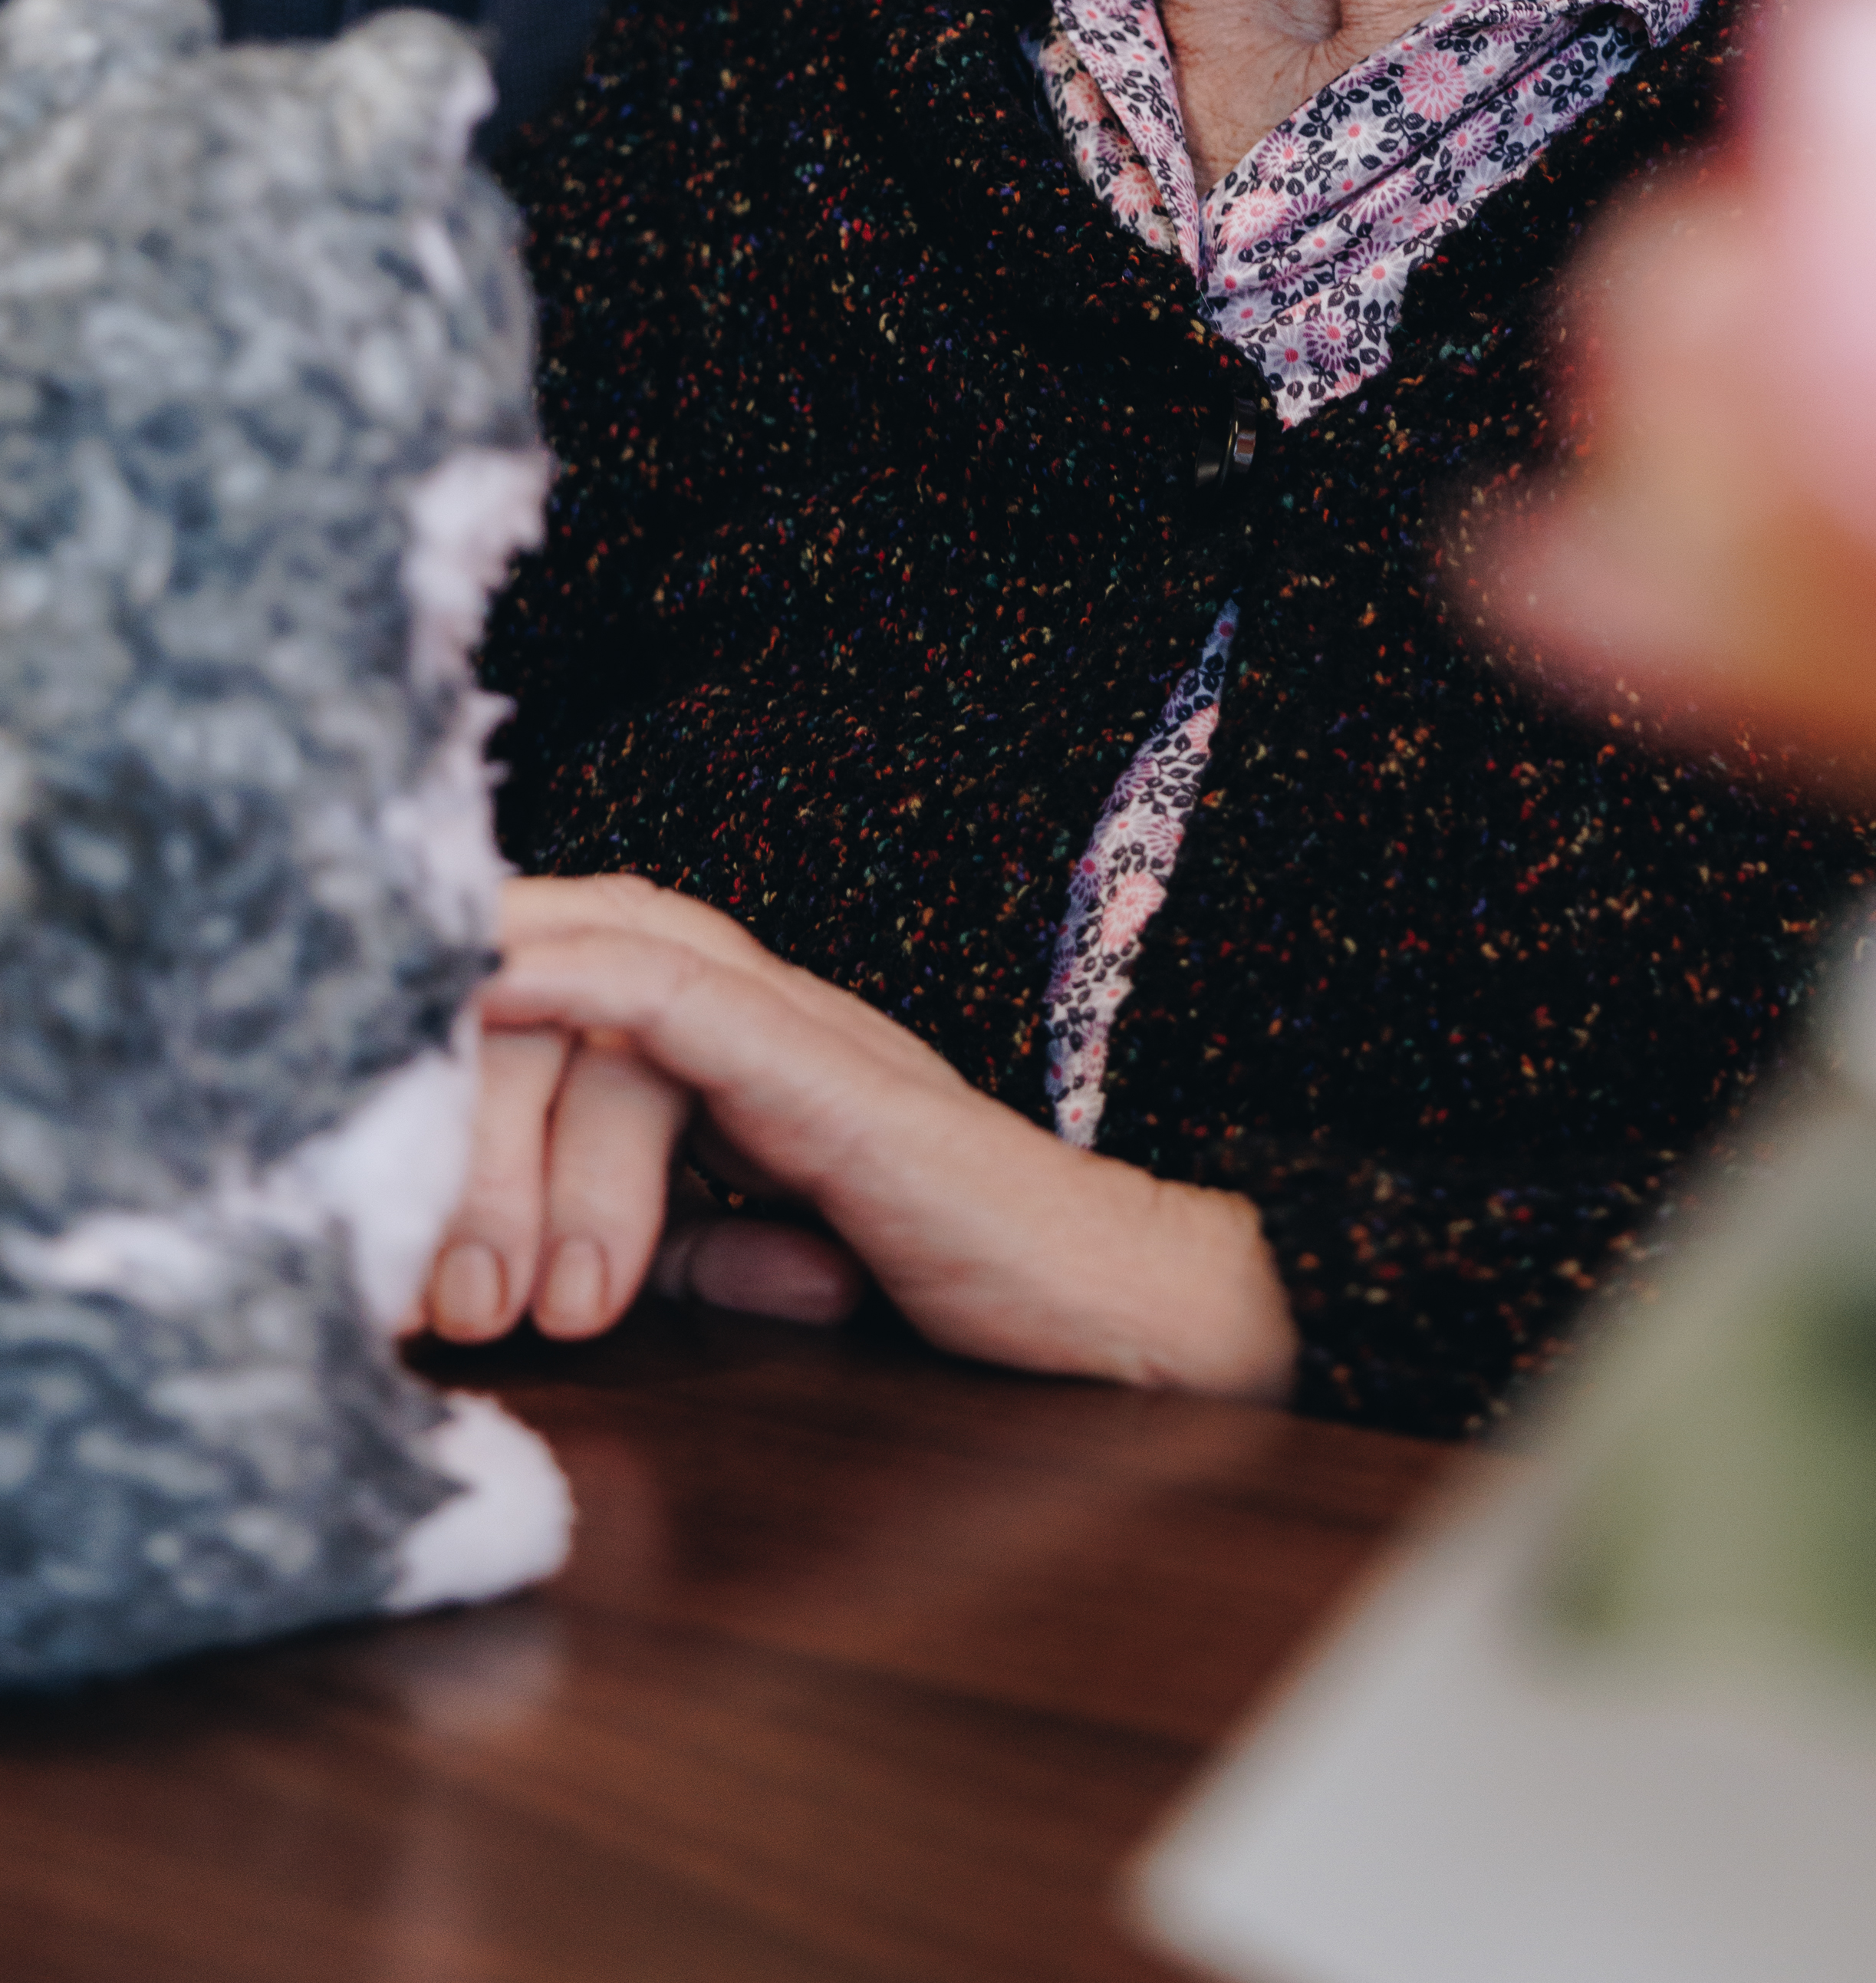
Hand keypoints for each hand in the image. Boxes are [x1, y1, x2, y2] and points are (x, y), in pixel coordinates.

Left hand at [422, 876, 1298, 1400]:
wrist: (1126, 1310)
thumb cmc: (989, 1286)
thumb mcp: (815, 1271)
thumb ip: (739, 1254)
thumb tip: (666, 1274)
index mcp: (775, 1064)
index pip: (614, 980)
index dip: (498, 986)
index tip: (379, 1023)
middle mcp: (788, 1024)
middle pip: (602, 946)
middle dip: (475, 1013)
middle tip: (369, 1102)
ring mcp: (817, 1044)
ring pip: (630, 961)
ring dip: (502, 1002)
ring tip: (389, 987)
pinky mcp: (839, 1093)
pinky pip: (688, 1007)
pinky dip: (580, 979)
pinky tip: (487, 975)